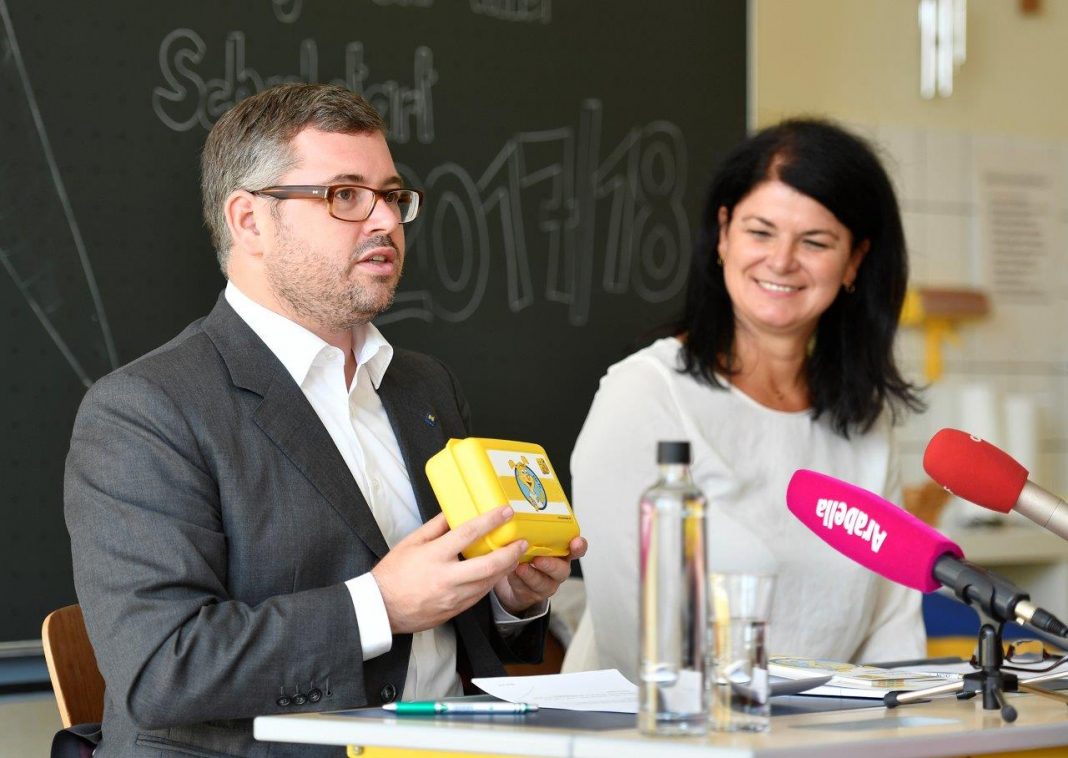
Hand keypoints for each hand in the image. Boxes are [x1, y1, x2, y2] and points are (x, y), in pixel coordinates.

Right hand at [372, 507, 526, 633]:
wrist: (382, 608)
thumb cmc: (393, 574)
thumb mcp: (411, 542)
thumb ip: (436, 526)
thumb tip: (454, 512)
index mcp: (434, 556)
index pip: (468, 533)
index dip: (490, 521)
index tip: (505, 512)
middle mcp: (446, 578)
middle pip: (488, 564)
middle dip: (510, 552)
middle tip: (522, 542)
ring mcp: (452, 597)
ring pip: (488, 582)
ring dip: (505, 569)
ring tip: (515, 556)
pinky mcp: (454, 610)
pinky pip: (479, 595)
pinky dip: (491, 582)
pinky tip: (497, 574)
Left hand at [493, 535, 587, 615]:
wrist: (514, 581)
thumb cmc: (527, 555)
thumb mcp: (532, 541)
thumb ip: (531, 531)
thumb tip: (517, 512)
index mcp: (561, 552)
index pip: (576, 549)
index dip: (579, 546)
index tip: (576, 542)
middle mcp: (557, 569)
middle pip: (561, 569)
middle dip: (550, 564)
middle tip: (539, 559)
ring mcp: (546, 583)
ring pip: (543, 582)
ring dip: (531, 574)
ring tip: (521, 567)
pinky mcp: (533, 594)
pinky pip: (526, 588)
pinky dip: (518, 580)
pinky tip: (511, 573)